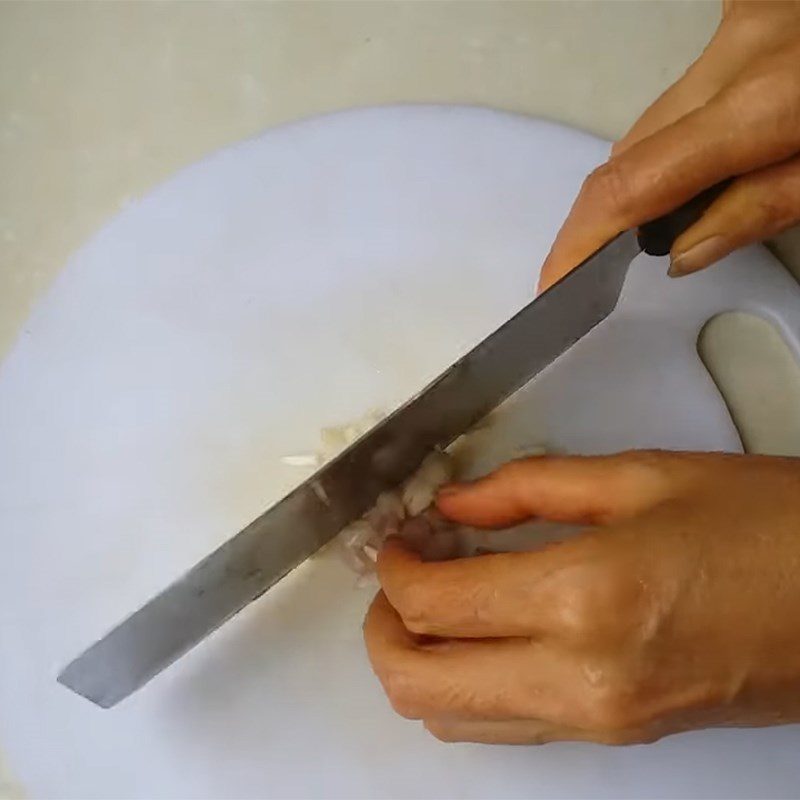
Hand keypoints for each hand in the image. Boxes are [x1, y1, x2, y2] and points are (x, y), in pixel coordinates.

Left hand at [364, 451, 799, 743]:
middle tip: (398, 574)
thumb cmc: (764, 527)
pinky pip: (507, 725)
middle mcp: (579, 680)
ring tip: (435, 598)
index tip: (398, 537)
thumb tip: (456, 503)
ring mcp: (596, 722)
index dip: (393, 567)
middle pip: (419, 686)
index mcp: (583, 598)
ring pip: (453, 720)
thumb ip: (528, 487)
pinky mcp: (614, 735)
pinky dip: (467, 683)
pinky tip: (484, 628)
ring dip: (418, 662)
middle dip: (382, 630)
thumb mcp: (640, 477)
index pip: (433, 605)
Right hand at [539, 0, 799, 291]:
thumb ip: (764, 207)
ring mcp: (734, 28)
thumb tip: (682, 251)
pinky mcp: (743, 19)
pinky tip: (693, 173)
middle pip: (628, 151)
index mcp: (766, 100)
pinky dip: (671, 147)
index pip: (629, 183)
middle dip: (604, 219)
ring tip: (658, 227)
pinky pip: (680, 97)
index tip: (554, 283)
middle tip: (597, 268)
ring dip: (640, 185)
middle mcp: (733, 54)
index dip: (577, 239)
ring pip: (649, 124)